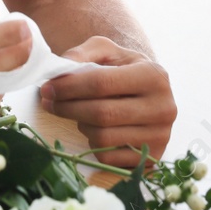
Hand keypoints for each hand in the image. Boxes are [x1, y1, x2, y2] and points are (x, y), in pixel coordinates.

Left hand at [40, 36, 174, 168]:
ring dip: (80, 125)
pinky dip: (93, 145)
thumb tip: (59, 71)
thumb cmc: (124, 69)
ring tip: (76, 113)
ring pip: (103, 138)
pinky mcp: (153, 158)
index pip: (102, 83)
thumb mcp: (106, 51)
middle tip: (48, 102)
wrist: (150, 93)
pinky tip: (93, 129)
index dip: (69, 87)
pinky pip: (109, 158)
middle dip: (67, 108)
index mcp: (153, 76)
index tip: (47, 88)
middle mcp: (163, 108)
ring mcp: (160, 136)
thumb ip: (82, 54)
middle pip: (102, 114)